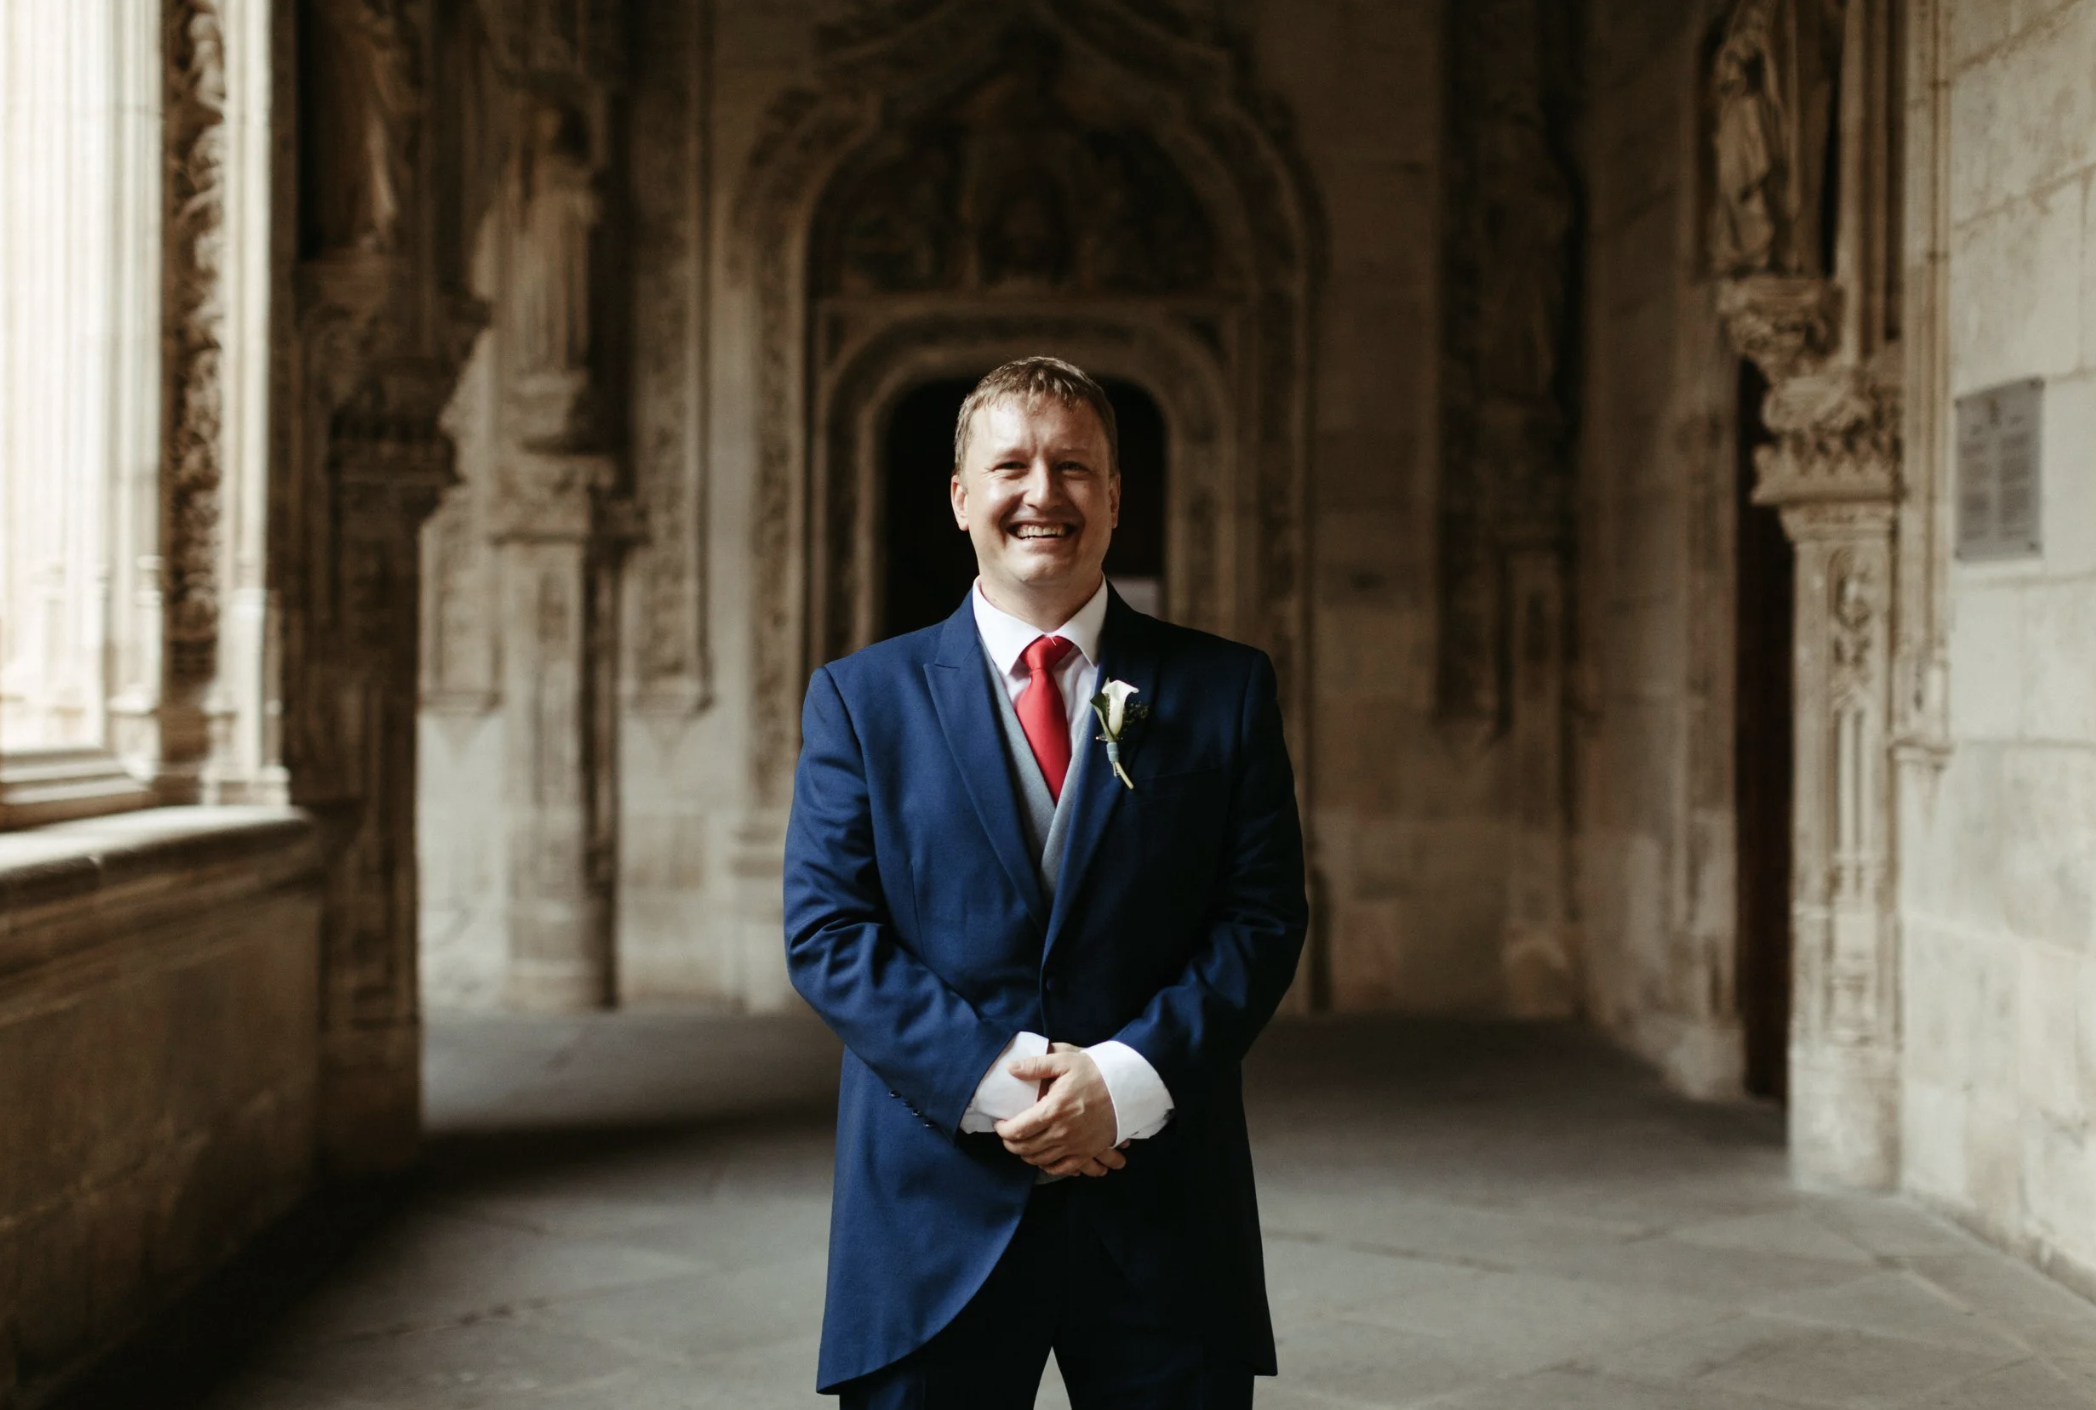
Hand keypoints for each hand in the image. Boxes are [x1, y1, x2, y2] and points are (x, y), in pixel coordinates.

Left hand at [996, 1042, 1125, 1176]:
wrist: (1127, 1087)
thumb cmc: (1095, 1072)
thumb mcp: (1065, 1061)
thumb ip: (1035, 1066)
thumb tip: (1010, 1069)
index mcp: (1053, 1110)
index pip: (1018, 1130)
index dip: (1003, 1130)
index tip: (1000, 1124)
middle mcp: (1062, 1132)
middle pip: (1026, 1148)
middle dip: (1011, 1144)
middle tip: (1007, 1135)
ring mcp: (1075, 1145)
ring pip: (1040, 1160)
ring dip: (1026, 1155)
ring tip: (1022, 1144)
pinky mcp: (1087, 1151)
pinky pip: (1062, 1168)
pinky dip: (1048, 1166)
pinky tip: (1042, 1158)